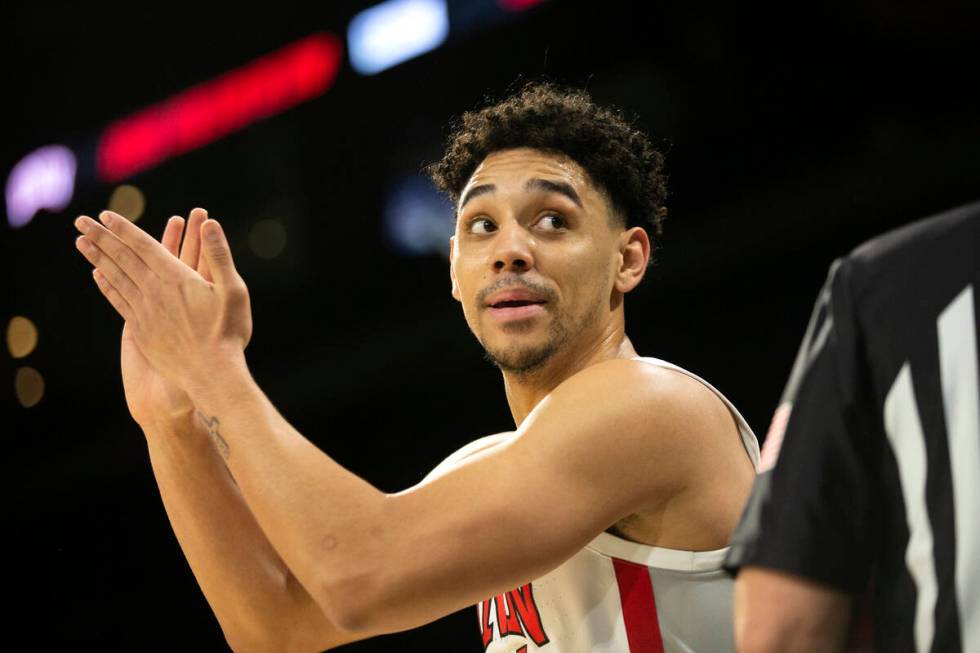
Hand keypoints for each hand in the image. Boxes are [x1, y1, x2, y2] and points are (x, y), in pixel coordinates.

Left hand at [75, 208, 251, 396]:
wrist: (211, 374)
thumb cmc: (228, 332)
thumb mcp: (234, 290)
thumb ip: (219, 255)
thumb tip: (209, 223)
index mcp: (176, 278)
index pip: (143, 245)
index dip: (123, 229)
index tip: (105, 215)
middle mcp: (154, 291)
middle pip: (122, 258)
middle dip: (101, 237)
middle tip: (80, 221)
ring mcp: (145, 311)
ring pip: (116, 277)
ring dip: (97, 257)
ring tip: (81, 242)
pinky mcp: (141, 330)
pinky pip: (119, 301)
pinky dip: (107, 285)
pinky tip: (98, 276)